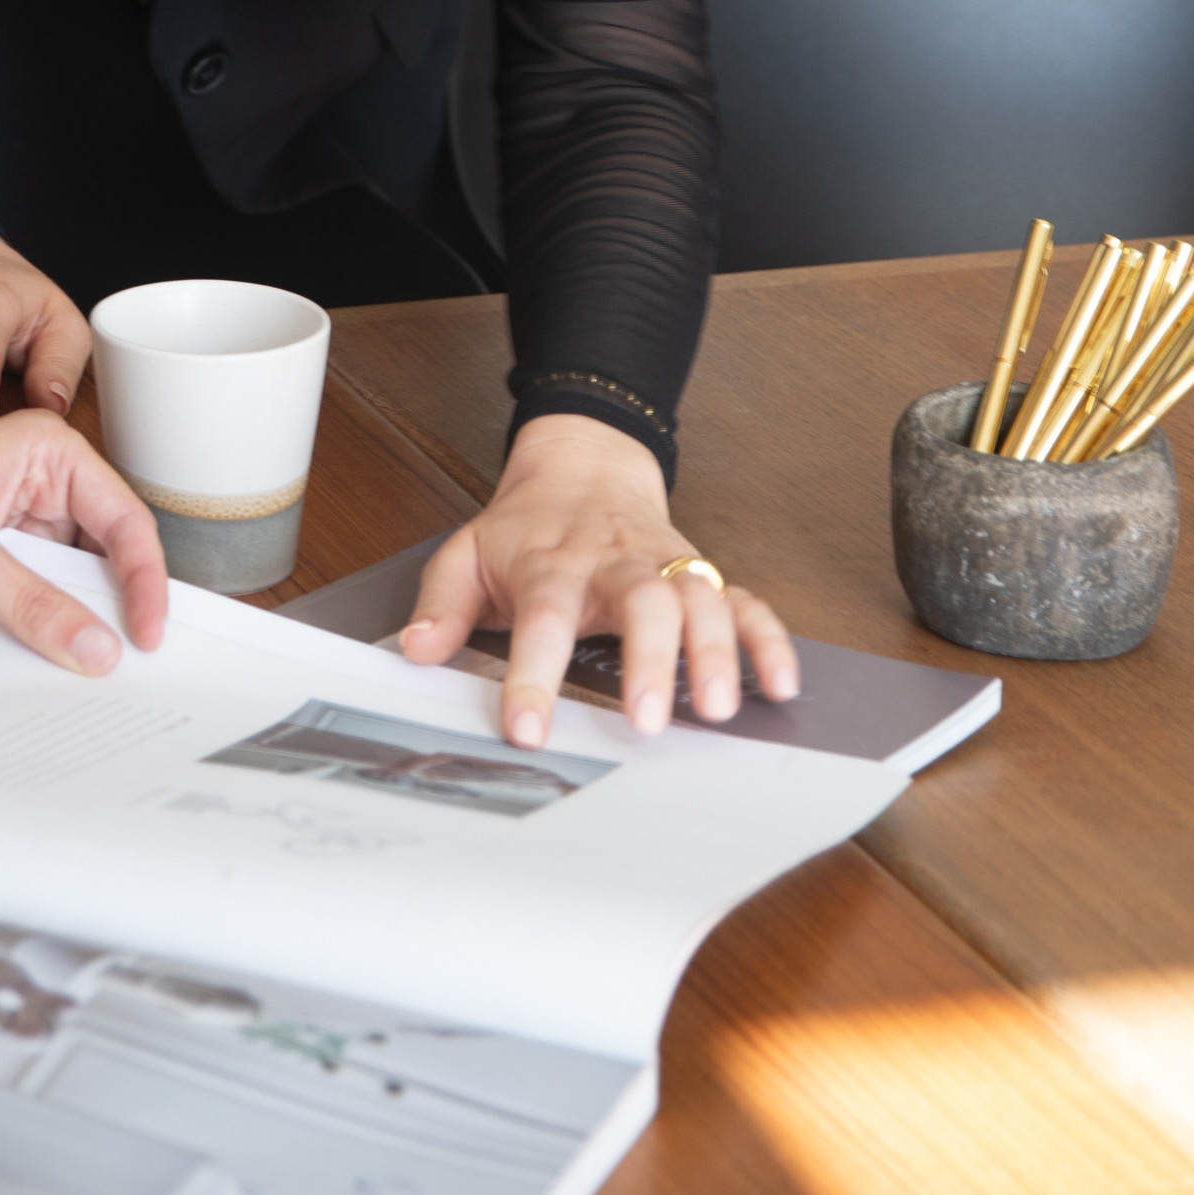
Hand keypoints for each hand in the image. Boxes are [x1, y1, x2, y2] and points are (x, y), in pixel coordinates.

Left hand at [0, 402, 164, 671]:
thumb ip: (26, 596)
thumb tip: (96, 644)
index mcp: (39, 451)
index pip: (120, 515)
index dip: (143, 576)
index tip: (150, 635)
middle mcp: (33, 492)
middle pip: (105, 557)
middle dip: (120, 610)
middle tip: (143, 673)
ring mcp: (10, 542)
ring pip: (73, 594)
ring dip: (83, 634)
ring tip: (104, 687)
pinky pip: (35, 621)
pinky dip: (47, 649)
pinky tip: (55, 680)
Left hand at [396, 413, 798, 746]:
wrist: (583, 464)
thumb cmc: (526, 526)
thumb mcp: (467, 552)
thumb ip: (440, 602)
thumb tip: (414, 651)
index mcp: (551, 564)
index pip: (541, 618)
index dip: (533, 676)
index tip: (528, 730)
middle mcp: (614, 563)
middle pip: (640, 600)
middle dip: (647, 660)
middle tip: (646, 721)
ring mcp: (664, 565)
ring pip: (700, 596)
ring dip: (714, 651)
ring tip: (715, 710)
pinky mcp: (702, 573)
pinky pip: (746, 600)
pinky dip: (769, 640)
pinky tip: (779, 686)